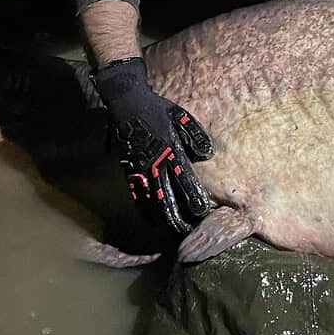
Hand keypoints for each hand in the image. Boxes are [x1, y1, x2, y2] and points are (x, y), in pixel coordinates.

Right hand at [92, 57, 215, 234]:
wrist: (126, 103)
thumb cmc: (157, 109)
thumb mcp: (180, 116)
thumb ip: (194, 134)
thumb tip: (207, 152)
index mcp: (169, 148)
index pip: (183, 176)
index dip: (192, 194)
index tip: (201, 209)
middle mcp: (154, 162)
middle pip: (166, 194)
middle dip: (177, 214)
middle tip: (187, 231)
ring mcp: (139, 167)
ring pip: (151, 198)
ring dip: (161, 216)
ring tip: (172, 231)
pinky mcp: (128, 169)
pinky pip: (137, 193)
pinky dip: (144, 208)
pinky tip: (151, 220)